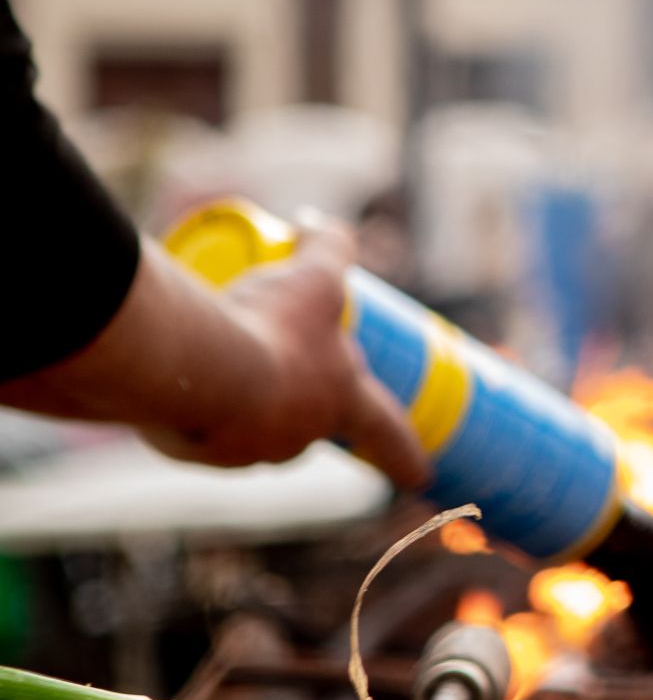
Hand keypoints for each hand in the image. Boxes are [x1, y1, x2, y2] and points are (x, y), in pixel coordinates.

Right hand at [151, 223, 428, 485]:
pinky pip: (199, 424)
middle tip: (280, 361)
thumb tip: (317, 222)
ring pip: (249, 421)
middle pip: (308, 418)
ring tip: (222, 355)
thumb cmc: (273, 328)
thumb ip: (328, 246)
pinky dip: (196, 401)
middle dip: (297, 392)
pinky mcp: (194, 451)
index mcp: (341, 402)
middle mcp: (298, 436)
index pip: (384, 429)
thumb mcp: (313, 276)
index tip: (422, 478)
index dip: (403, 450)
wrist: (197, 369)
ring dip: (243, 393)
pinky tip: (182, 376)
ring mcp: (246, 450)